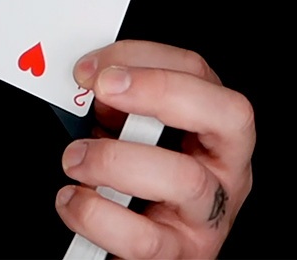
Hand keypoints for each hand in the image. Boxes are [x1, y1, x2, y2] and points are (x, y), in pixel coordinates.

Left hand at [54, 39, 254, 258]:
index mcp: (212, 130)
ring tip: (75, 158)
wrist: (129, 247)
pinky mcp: (179, 256)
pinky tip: (72, 199)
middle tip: (102, 89)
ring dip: (115, 159)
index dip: (145, 59)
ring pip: (185, 179)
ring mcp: (208, 216)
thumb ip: (117, 105)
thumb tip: (87, 80)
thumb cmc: (129, 184)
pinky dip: (96, 213)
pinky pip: (145, 238)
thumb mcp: (127, 134)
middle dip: (160, 91)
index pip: (199, 73)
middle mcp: (224, 170)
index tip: (94, 67)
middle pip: (228, 116)